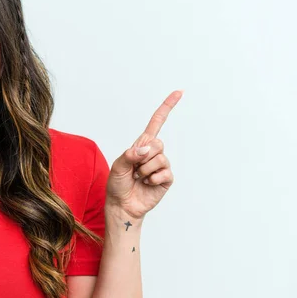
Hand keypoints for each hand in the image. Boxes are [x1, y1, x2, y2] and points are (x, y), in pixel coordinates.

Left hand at [106, 90, 182, 219]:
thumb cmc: (118, 184)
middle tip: (135, 169)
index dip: (167, 107)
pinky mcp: (166, 179)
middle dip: (144, 157)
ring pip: (160, 158)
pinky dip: (152, 179)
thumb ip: (129, 155)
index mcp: (141, 145)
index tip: (179, 92)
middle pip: (158, 143)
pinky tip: (147, 184)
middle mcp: (153, 153)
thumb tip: (146, 149)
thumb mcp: (117, 166)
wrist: (122, 204)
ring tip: (139, 178)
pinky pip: (164, 173)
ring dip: (145, 170)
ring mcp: (161, 166)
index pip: (157, 122)